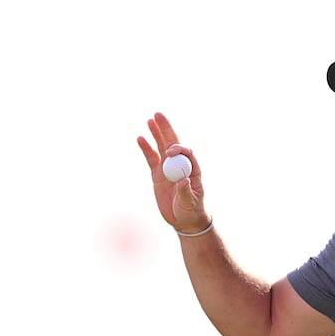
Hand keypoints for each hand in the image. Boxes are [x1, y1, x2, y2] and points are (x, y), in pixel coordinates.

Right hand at [137, 112, 209, 232]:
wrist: (183, 220)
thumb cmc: (191, 211)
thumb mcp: (190, 203)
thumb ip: (186, 192)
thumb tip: (184, 180)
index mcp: (193, 170)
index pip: (187, 153)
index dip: (179, 148)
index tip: (170, 152)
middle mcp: (181, 166)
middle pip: (173, 143)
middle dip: (166, 129)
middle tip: (158, 115)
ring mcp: (168, 168)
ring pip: (161, 147)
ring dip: (156, 134)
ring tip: (150, 120)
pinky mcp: (158, 174)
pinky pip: (151, 158)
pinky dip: (146, 148)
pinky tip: (141, 138)